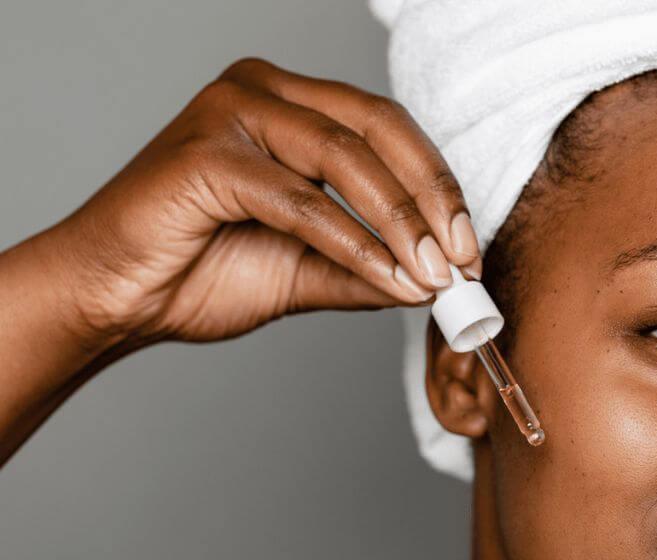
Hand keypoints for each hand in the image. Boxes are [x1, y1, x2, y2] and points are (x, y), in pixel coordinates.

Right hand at [49, 57, 481, 345]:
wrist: (117, 299)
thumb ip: (368, 267)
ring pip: (345, 160)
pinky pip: (301, 200)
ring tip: (435, 277)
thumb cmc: (198, 273)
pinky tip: (389, 277)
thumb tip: (435, 282)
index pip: (387, 130)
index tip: (470, 248)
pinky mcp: (206, 154)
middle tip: (463, 260)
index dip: (437, 186)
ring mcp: (230, 113)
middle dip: (431, 199)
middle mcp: (262, 92)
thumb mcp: (307, 271)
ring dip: (401, 224)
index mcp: (290, 106)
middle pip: (377, 129)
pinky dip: (353, 243)